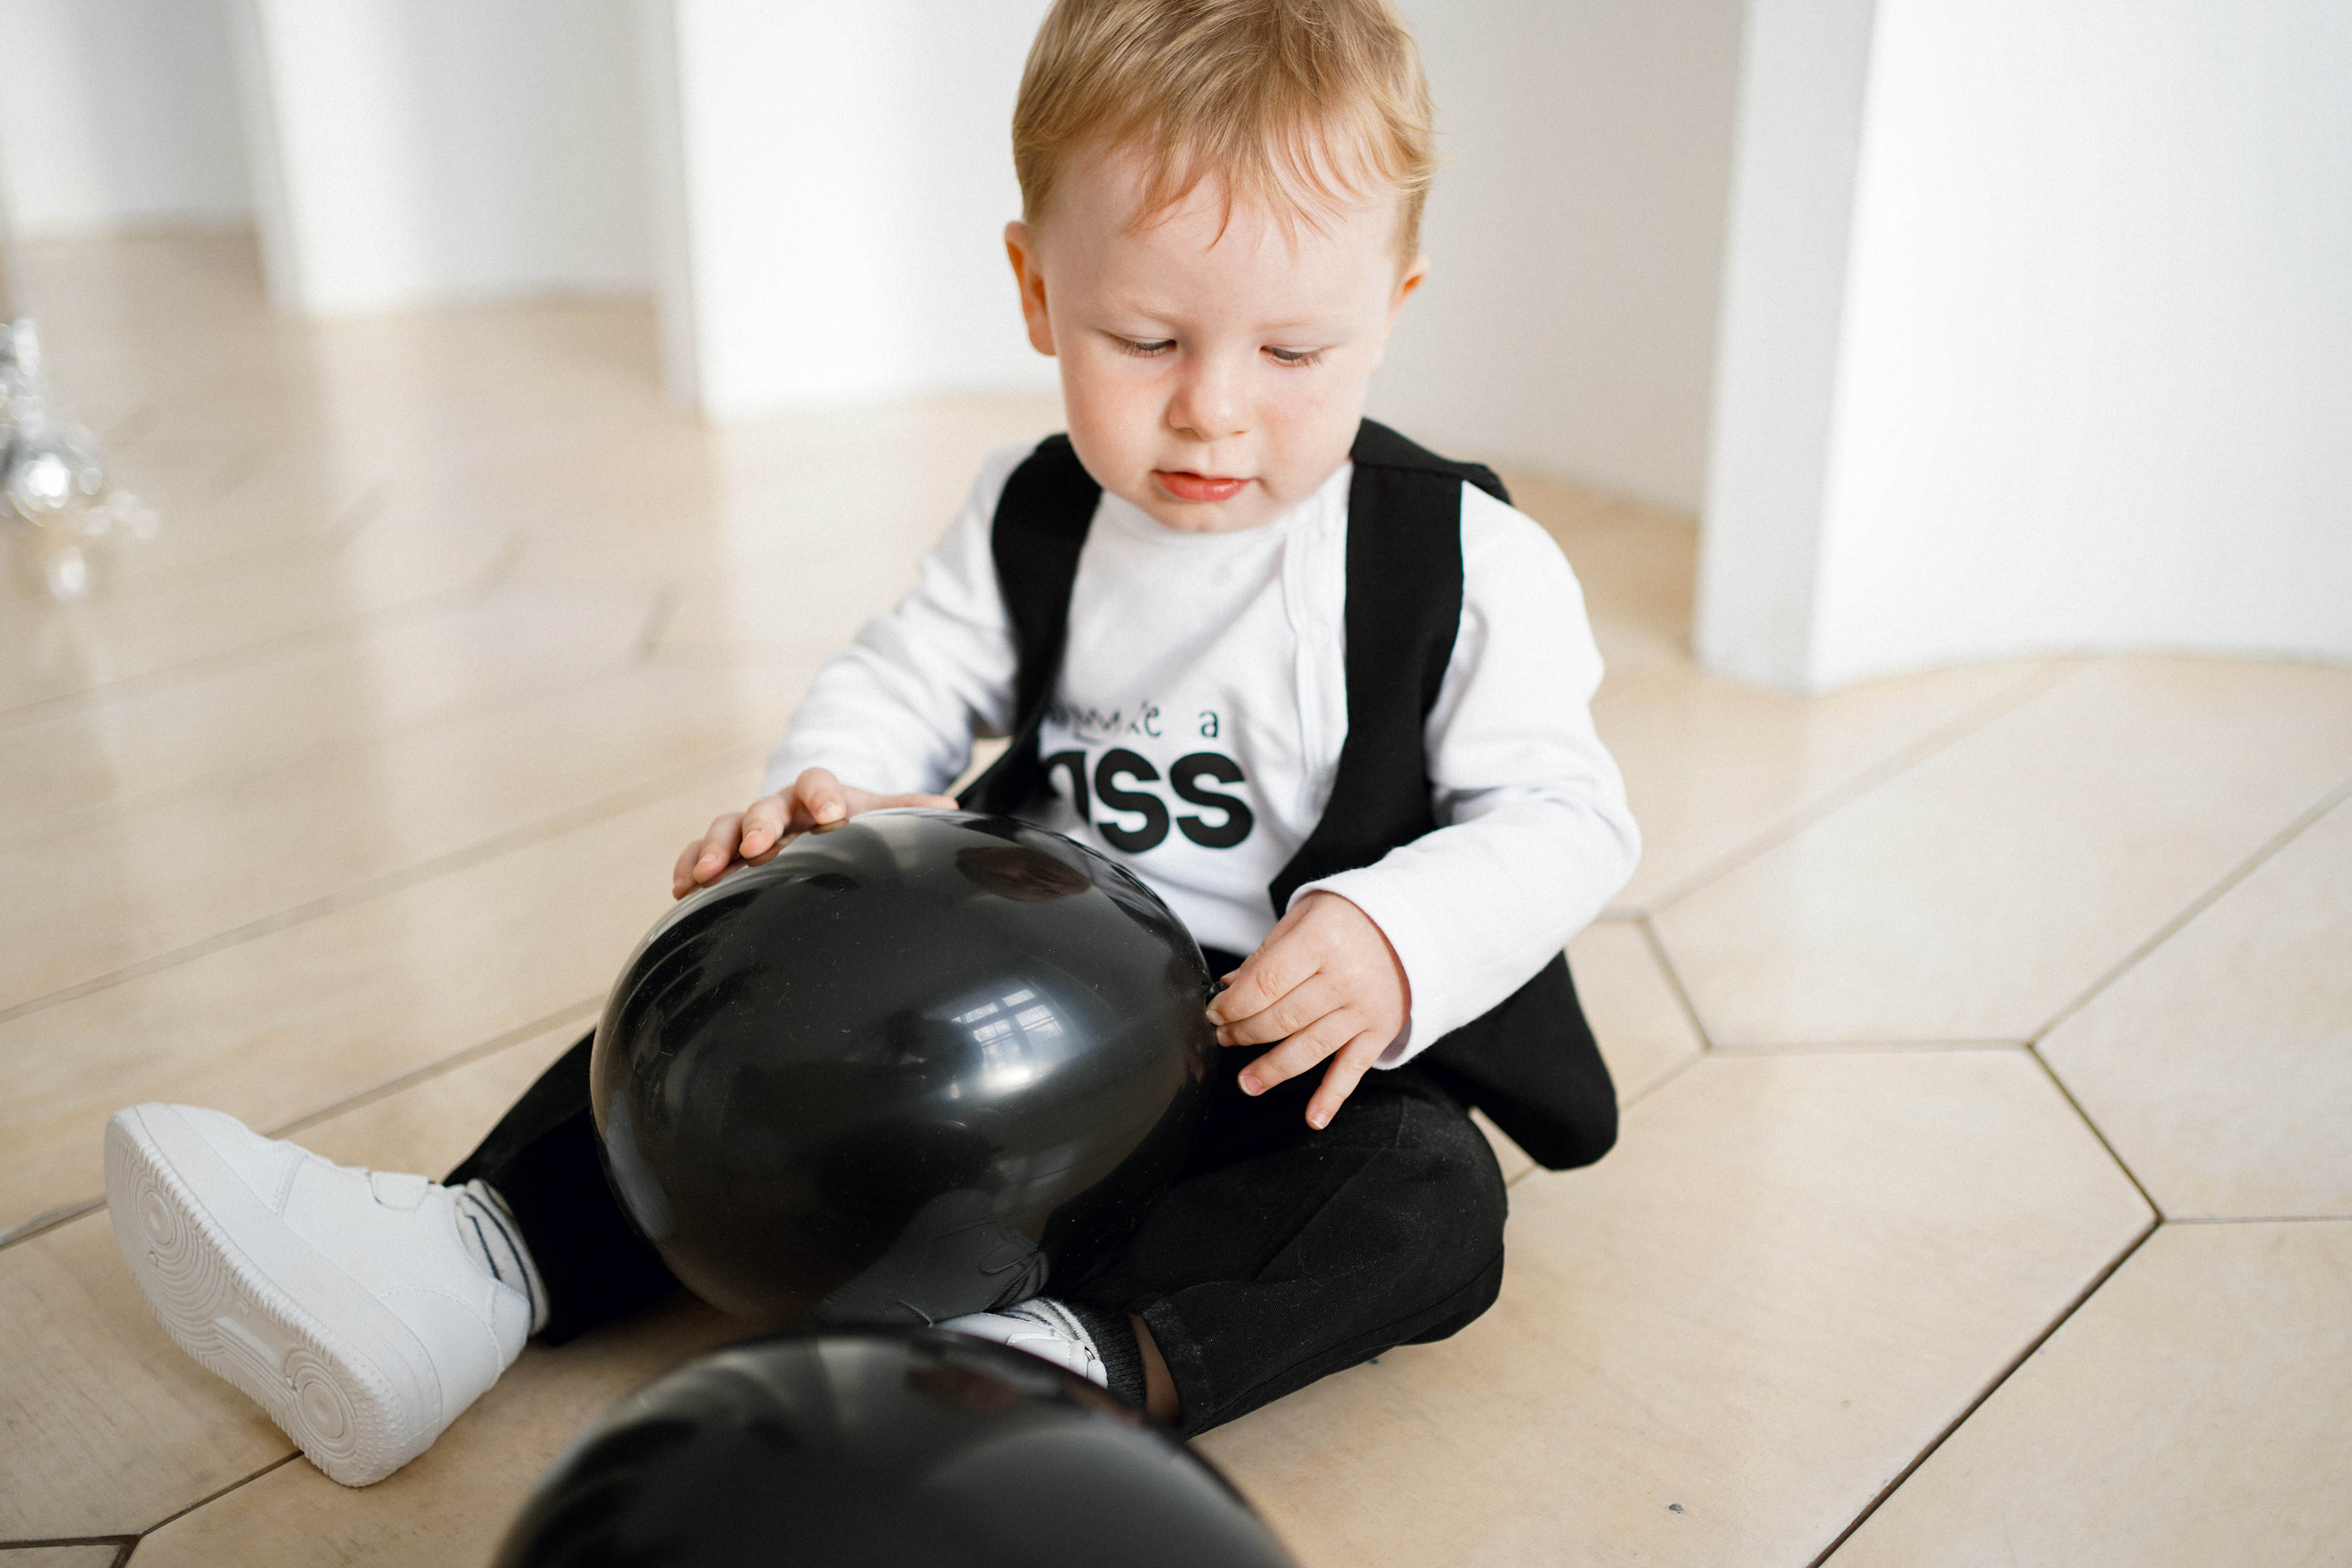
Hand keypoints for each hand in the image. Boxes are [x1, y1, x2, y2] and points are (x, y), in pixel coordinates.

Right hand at [669, 767, 954, 897]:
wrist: (814, 819)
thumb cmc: (849, 821)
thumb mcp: (877, 815)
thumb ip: (906, 813)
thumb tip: (949, 811)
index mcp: (819, 794)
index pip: (817, 782)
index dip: (823, 795)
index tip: (831, 815)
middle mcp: (779, 807)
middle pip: (763, 806)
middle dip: (758, 824)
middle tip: (756, 846)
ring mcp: (747, 827)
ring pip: (724, 828)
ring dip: (713, 848)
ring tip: (704, 873)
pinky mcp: (724, 851)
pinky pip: (697, 853)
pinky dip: (687, 866)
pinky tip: (679, 890)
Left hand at [1205, 891, 1410, 1128]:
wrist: (1414, 925)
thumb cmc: (1349, 919)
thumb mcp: (1304, 917)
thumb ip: (1266, 955)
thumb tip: (1229, 988)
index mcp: (1320, 941)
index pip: (1265, 983)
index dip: (1232, 1005)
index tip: (1215, 1012)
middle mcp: (1345, 976)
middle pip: (1282, 1019)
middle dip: (1245, 1033)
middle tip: (1225, 1038)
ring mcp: (1364, 1007)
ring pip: (1310, 1047)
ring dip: (1274, 1069)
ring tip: (1247, 1082)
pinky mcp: (1381, 1030)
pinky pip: (1354, 1069)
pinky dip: (1333, 1097)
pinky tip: (1313, 1118)